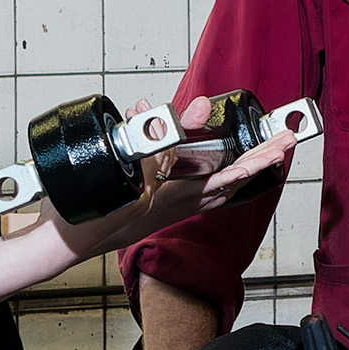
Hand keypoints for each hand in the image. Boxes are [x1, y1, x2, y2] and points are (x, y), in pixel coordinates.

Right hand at [64, 136, 294, 260]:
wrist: (65, 243)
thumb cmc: (95, 209)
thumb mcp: (131, 161)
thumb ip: (167, 131)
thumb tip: (200, 107)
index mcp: (177, 196)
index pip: (228, 174)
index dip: (255, 159)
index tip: (279, 147)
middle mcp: (179, 207)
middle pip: (230, 180)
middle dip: (258, 158)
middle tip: (283, 141)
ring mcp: (169, 212)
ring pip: (216, 189)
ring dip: (238, 167)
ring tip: (261, 151)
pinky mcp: (158, 211)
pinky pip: (195, 194)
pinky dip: (207, 176)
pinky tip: (206, 163)